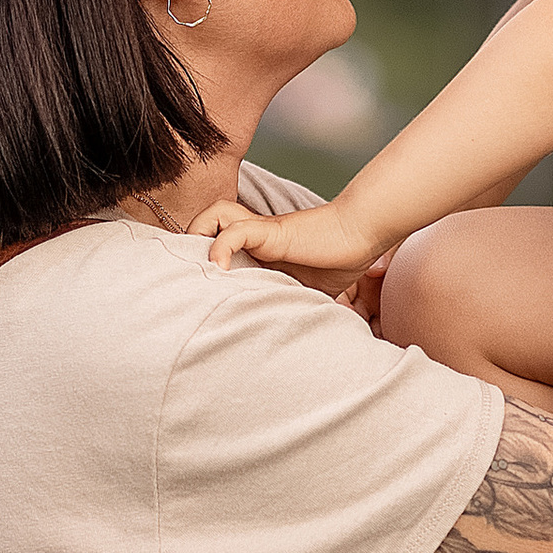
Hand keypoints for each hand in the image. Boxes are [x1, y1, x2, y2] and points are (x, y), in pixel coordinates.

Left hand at [187, 195, 383, 291]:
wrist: (362, 234)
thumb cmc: (340, 260)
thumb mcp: (310, 290)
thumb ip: (293, 302)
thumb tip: (286, 337)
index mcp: (261, 247)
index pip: (218, 238)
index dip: (204, 255)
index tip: (198, 284)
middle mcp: (256, 235)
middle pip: (206, 221)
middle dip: (190, 243)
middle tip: (192, 273)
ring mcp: (262, 231)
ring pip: (213, 215)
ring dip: (200, 236)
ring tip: (204, 267)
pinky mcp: (271, 232)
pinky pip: (234, 231)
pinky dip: (219, 249)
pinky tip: (220, 270)